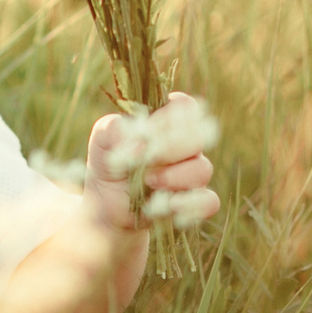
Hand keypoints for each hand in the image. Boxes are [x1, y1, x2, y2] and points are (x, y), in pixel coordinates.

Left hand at [85, 90, 219, 235]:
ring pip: (203, 169)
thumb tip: (140, 143)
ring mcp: (192, 173)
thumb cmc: (109, 162)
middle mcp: (185, 145)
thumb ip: (115, 129)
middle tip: (145, 160)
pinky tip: (170, 205)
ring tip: (148, 182)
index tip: (145, 135)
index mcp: (167, 121)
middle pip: (198, 137)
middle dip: (170, 149)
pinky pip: (209, 201)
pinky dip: (191, 204)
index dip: (168, 120)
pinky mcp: (193, 201)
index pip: (185, 107)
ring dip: (175, 178)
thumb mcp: (102, 139)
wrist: (107, 204)